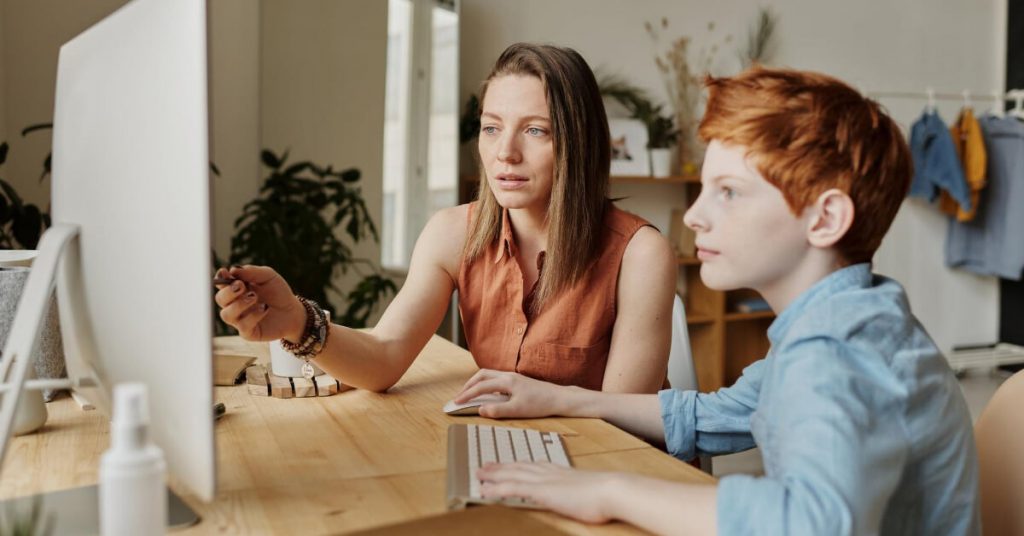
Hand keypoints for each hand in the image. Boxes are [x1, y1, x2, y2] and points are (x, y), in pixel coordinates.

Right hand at [214, 265, 304, 341]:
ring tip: (255, 297)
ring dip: (239, 304)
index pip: (221, 284)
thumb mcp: (268, 276)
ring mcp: (239, 319)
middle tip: (242, 286)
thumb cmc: (278, 292)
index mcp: (236, 289)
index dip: (220, 278)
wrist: (292, 311)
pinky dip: (253, 315)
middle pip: (220, 299)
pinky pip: (243, 326)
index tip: (224, 272)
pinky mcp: (248, 332)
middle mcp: (234, 304)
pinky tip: (264, 308)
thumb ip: (252, 272)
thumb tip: (233, 270)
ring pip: (226, 315)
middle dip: (228, 292)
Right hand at [453, 369, 567, 418]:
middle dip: (468, 385)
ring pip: (489, 375)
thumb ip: (497, 410)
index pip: (480, 386)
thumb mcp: (518, 410)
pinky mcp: (517, 381)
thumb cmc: (540, 404)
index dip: (466, 395)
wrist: (559, 398)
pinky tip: (488, 394)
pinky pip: (496, 378)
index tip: (456, 402)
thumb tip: (480, 410)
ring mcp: (513, 377)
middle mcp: (508, 376)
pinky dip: (486, 384)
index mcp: (507, 381)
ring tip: (470, 394)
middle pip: (482, 375)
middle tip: (460, 397)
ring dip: (477, 383)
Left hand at [478, 463, 617, 523]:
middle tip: (485, 466)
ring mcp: (544, 481)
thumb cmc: (606, 494)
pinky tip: (485, 490)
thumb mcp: (589, 490)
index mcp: (560, 471)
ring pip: (512, 475)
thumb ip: (579, 490)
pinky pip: (513, 489)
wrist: (612, 490)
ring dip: (493, 475)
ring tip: (479, 475)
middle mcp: (549, 472)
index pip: (533, 465)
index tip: (508, 463)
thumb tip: (581, 495)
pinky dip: (497, 489)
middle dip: (501, 466)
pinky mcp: (542, 492)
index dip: (518, 464)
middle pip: (519, 467)